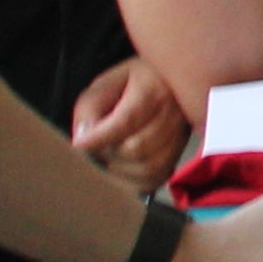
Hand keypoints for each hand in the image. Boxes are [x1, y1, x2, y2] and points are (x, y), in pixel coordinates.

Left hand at [68, 59, 190, 190]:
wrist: (169, 84)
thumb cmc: (132, 83)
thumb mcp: (104, 84)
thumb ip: (90, 108)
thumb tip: (83, 139)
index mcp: (154, 88)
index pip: (127, 120)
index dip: (100, 137)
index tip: (78, 145)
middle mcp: (175, 113)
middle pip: (136, 148)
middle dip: (109, 151)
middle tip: (96, 143)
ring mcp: (183, 135)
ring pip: (148, 167)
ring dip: (121, 166)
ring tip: (111, 152)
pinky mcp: (182, 154)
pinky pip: (157, 177)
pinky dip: (135, 178)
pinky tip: (125, 165)